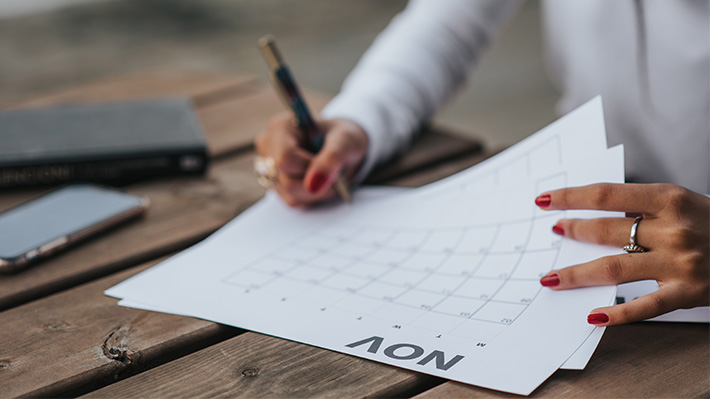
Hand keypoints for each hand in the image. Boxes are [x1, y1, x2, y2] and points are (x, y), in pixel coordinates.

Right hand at [254, 112, 367, 206]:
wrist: (344, 146)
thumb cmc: (343, 138)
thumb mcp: (346, 141)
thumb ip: (331, 159)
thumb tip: (313, 185)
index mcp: (281, 127)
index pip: (285, 159)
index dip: (310, 168)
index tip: (330, 164)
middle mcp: (269, 146)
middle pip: (286, 180)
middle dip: (317, 183)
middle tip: (335, 173)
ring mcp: (269, 167)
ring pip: (290, 194)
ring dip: (317, 192)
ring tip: (329, 176)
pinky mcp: (276, 185)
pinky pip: (293, 201)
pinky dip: (312, 197)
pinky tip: (320, 183)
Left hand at [535, 183, 709, 325]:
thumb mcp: (684, 203)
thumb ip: (644, 208)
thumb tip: (595, 214)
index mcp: (670, 199)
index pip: (606, 195)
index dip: (570, 196)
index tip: (544, 199)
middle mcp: (673, 229)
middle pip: (607, 230)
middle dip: (573, 231)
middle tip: (553, 233)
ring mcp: (680, 263)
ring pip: (614, 268)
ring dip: (578, 273)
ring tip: (552, 277)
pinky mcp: (688, 293)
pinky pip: (645, 306)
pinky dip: (617, 314)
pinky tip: (593, 316)